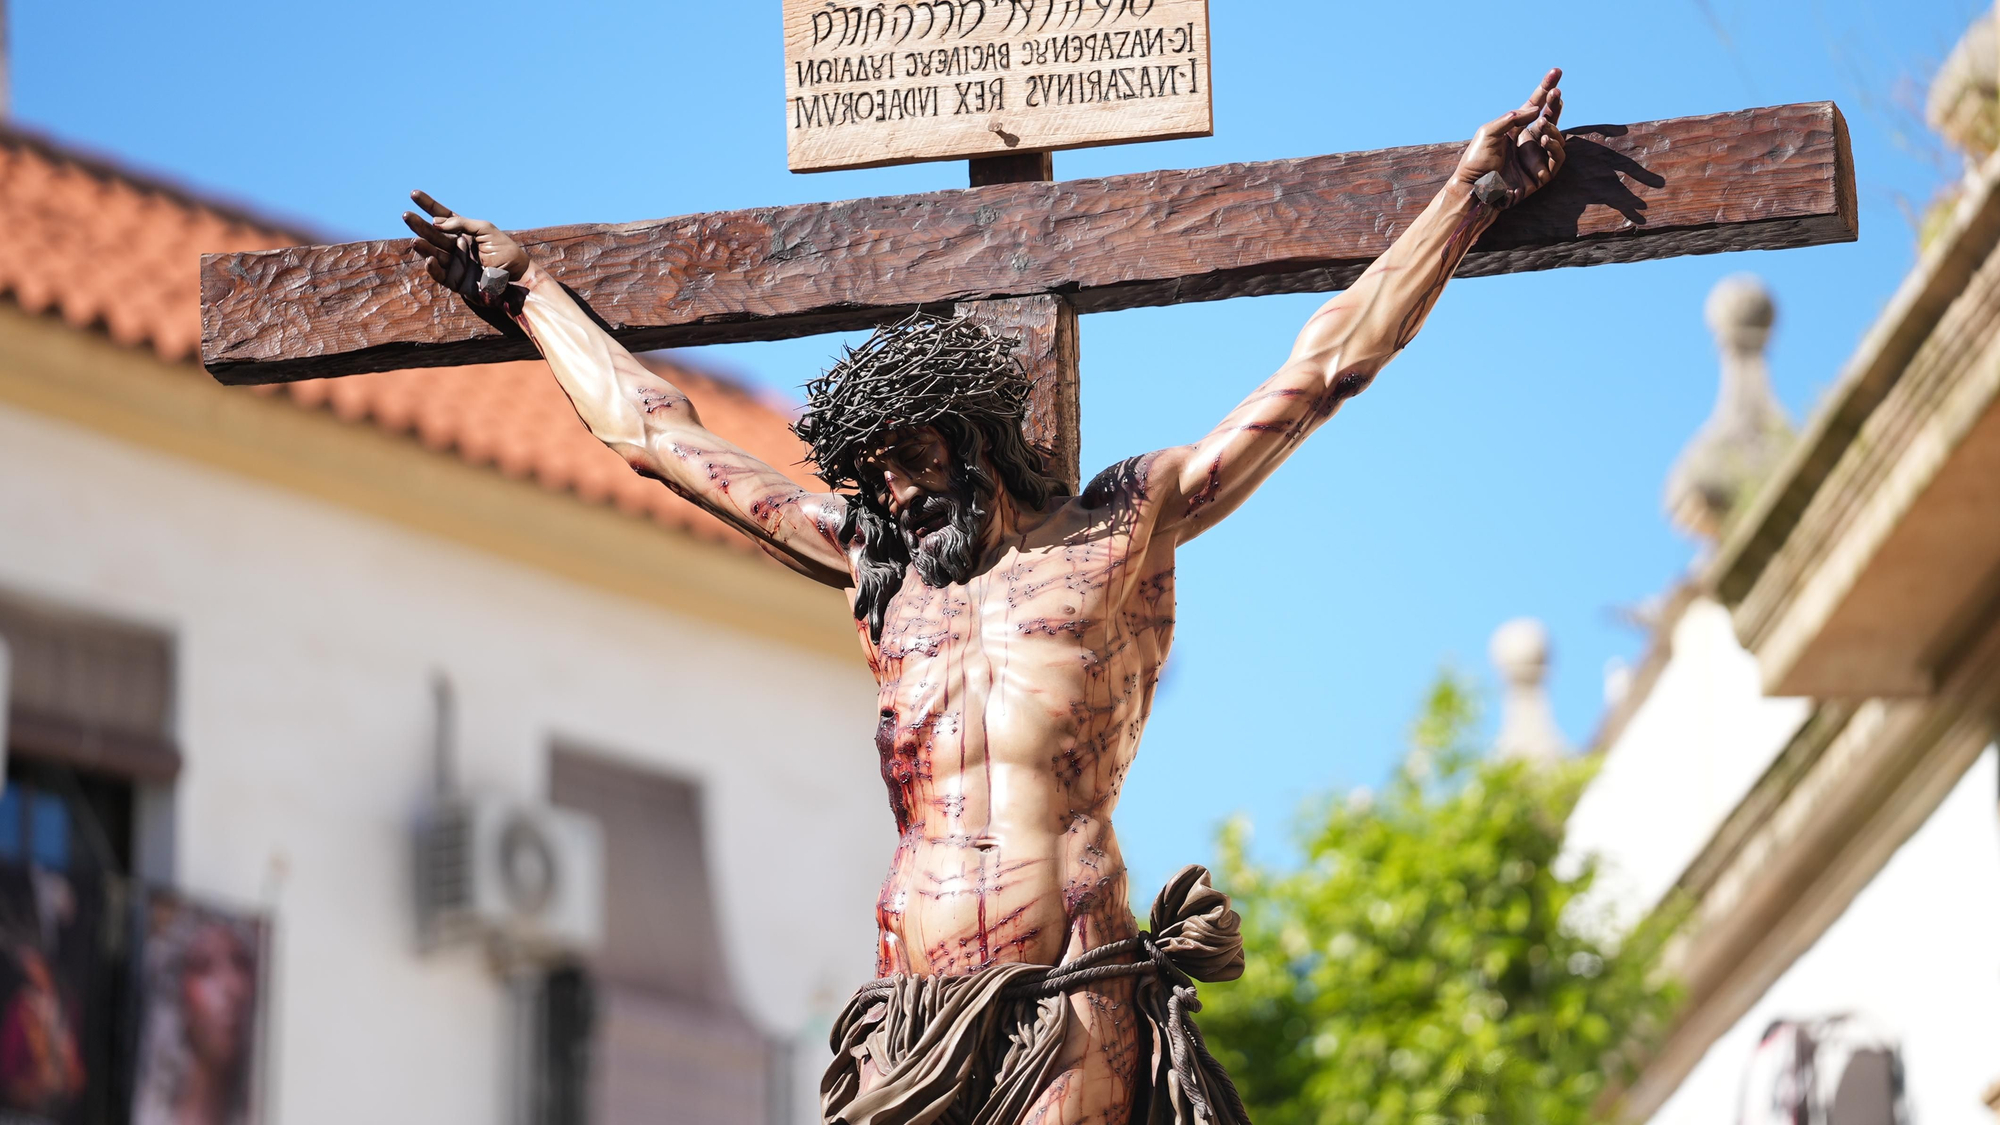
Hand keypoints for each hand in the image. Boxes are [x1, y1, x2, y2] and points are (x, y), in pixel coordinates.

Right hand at [403, 190, 531, 304]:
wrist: (516, 278)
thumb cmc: (506, 252)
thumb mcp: (486, 230)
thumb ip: (462, 224)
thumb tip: (437, 221)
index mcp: (466, 232)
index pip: (443, 217)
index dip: (429, 206)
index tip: (414, 194)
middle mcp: (458, 246)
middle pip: (434, 234)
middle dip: (420, 225)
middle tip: (406, 216)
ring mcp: (456, 264)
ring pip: (434, 253)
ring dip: (424, 246)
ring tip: (415, 239)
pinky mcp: (456, 281)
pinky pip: (440, 274)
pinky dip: (433, 267)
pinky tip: (428, 259)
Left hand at [1453, 68, 1564, 209]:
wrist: (1475, 188)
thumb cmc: (1477, 160)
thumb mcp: (1489, 132)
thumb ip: (1511, 119)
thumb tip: (1537, 109)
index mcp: (1515, 129)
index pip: (1535, 105)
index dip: (1545, 89)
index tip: (1556, 72)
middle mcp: (1528, 141)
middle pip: (1549, 117)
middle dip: (1554, 104)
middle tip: (1557, 92)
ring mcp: (1536, 157)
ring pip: (1557, 136)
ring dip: (1553, 126)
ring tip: (1543, 122)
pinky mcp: (1542, 174)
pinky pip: (1558, 157)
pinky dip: (1555, 145)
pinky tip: (1545, 138)